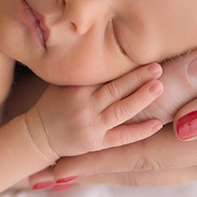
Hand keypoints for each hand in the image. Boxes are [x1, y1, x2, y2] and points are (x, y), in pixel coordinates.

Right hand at [24, 64, 164, 160]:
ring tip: (159, 87)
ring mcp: (91, 126)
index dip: (125, 66)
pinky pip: (122, 137)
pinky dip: (140, 130)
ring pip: (122, 111)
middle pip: (116, 90)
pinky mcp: (96, 143)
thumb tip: (107, 53)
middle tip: (157, 67)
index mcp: (78, 88)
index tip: (143, 55)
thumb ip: (84, 73)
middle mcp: (85, 106)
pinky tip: (156, 123)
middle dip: (138, 78)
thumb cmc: (52, 105)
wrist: (37, 135)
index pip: (106, 75)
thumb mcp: (62, 84)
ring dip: (142, 98)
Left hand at [50, 0, 196, 186]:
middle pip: (136, 167)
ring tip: (61, 172)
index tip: (50, 165)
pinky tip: (112, 157)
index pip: (143, 156)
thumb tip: (185, 126)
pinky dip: (129, 159)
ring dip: (102, 168)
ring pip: (147, 166)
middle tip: (37, 176)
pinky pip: (165, 156)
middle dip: (86, 171)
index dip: (95, 160)